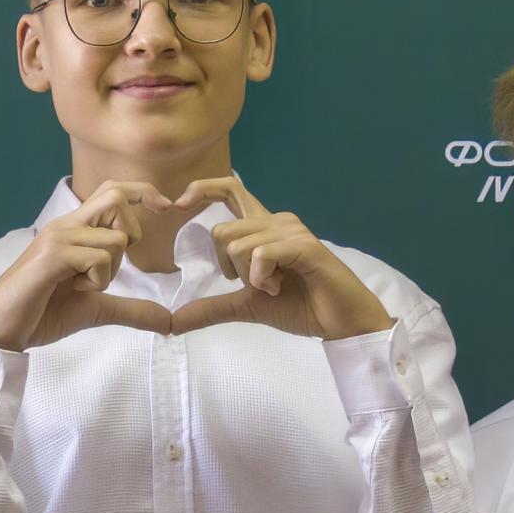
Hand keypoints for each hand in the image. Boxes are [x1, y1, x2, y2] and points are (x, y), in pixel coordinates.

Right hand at [0, 180, 173, 349]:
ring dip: (109, 272)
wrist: (3, 330)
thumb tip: (168, 322)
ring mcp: (59, 236)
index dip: (142, 190)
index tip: (167, 205)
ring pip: (115, 239)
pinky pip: (99, 259)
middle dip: (131, 234)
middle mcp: (66, 225)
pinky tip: (71, 290)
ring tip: (78, 286)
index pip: (112, 191)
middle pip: (116, 197)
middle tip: (109, 268)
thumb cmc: (42, 314)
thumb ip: (131, 309)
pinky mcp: (54, 254)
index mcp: (74, 230)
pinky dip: (96, 282)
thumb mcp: (96, 309)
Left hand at [167, 177, 395, 340]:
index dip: (202, 189)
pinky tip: (280, 288)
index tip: (178, 204)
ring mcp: (291, 230)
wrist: (340, 323)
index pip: (229, 190)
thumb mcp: (247, 307)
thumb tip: (173, 321)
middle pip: (221, 232)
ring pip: (238, 245)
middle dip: (229, 268)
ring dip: (250, 277)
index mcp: (263, 229)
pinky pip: (261, 255)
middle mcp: (276, 221)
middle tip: (258, 284)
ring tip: (276, 287)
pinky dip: (262, 279)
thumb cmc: (300, 307)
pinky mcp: (304, 245)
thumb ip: (212, 308)